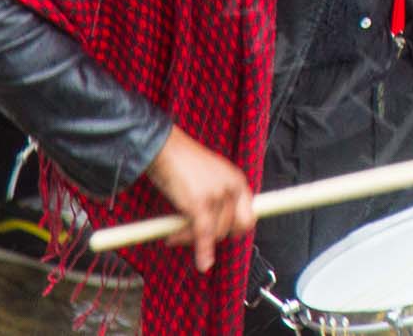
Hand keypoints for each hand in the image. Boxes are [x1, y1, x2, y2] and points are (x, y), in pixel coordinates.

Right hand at [142, 126, 254, 273]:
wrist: (164, 149)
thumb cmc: (182, 163)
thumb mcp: (210, 178)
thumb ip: (219, 197)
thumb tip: (217, 227)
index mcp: (238, 181)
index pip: (249, 216)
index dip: (236, 230)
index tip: (222, 236)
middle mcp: (232, 188)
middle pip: (231, 229)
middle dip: (213, 239)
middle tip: (190, 237)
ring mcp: (217, 196)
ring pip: (214, 234)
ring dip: (191, 240)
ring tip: (173, 236)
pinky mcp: (200, 204)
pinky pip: (204, 235)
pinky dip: (203, 252)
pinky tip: (202, 264)